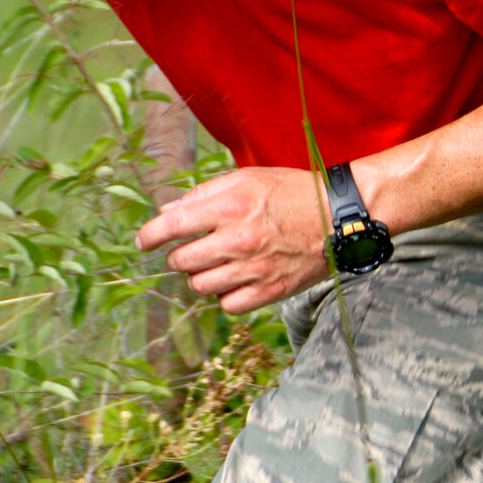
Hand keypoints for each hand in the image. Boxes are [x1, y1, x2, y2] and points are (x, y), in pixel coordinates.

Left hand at [136, 168, 331, 314]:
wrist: (339, 219)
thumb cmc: (293, 193)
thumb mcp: (249, 178)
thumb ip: (206, 193)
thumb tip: (169, 212)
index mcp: (231, 206)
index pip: (172, 226)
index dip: (149, 236)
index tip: (143, 242)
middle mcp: (239, 239)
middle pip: (182, 261)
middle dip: (178, 256)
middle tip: (190, 250)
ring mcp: (254, 269)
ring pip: (201, 285)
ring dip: (200, 276)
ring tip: (215, 264)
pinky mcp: (270, 291)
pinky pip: (228, 304)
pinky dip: (225, 295)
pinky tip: (234, 281)